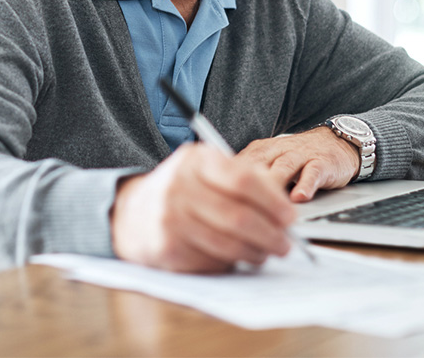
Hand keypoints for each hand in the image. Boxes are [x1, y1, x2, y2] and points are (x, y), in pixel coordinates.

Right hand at [110, 143, 295, 272]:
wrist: (133, 213)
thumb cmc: (182, 190)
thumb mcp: (206, 169)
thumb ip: (244, 179)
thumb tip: (284, 210)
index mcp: (195, 160)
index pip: (243, 179)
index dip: (273, 201)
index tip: (290, 216)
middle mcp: (178, 187)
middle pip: (239, 216)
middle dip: (271, 234)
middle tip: (286, 243)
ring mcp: (170, 219)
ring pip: (228, 244)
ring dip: (255, 253)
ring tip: (265, 252)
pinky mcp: (166, 248)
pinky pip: (212, 261)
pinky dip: (231, 263)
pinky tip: (236, 257)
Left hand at [234, 126, 360, 202]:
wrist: (336, 143)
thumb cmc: (297, 160)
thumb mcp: (269, 165)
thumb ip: (250, 182)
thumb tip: (225, 206)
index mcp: (259, 152)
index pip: (238, 168)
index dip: (228, 188)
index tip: (220, 208)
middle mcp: (276, 150)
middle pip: (258, 168)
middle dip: (249, 191)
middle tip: (241, 213)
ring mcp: (300, 155)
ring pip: (283, 169)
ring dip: (275, 190)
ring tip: (269, 211)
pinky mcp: (321, 161)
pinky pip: (312, 173)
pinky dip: (305, 185)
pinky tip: (300, 198)